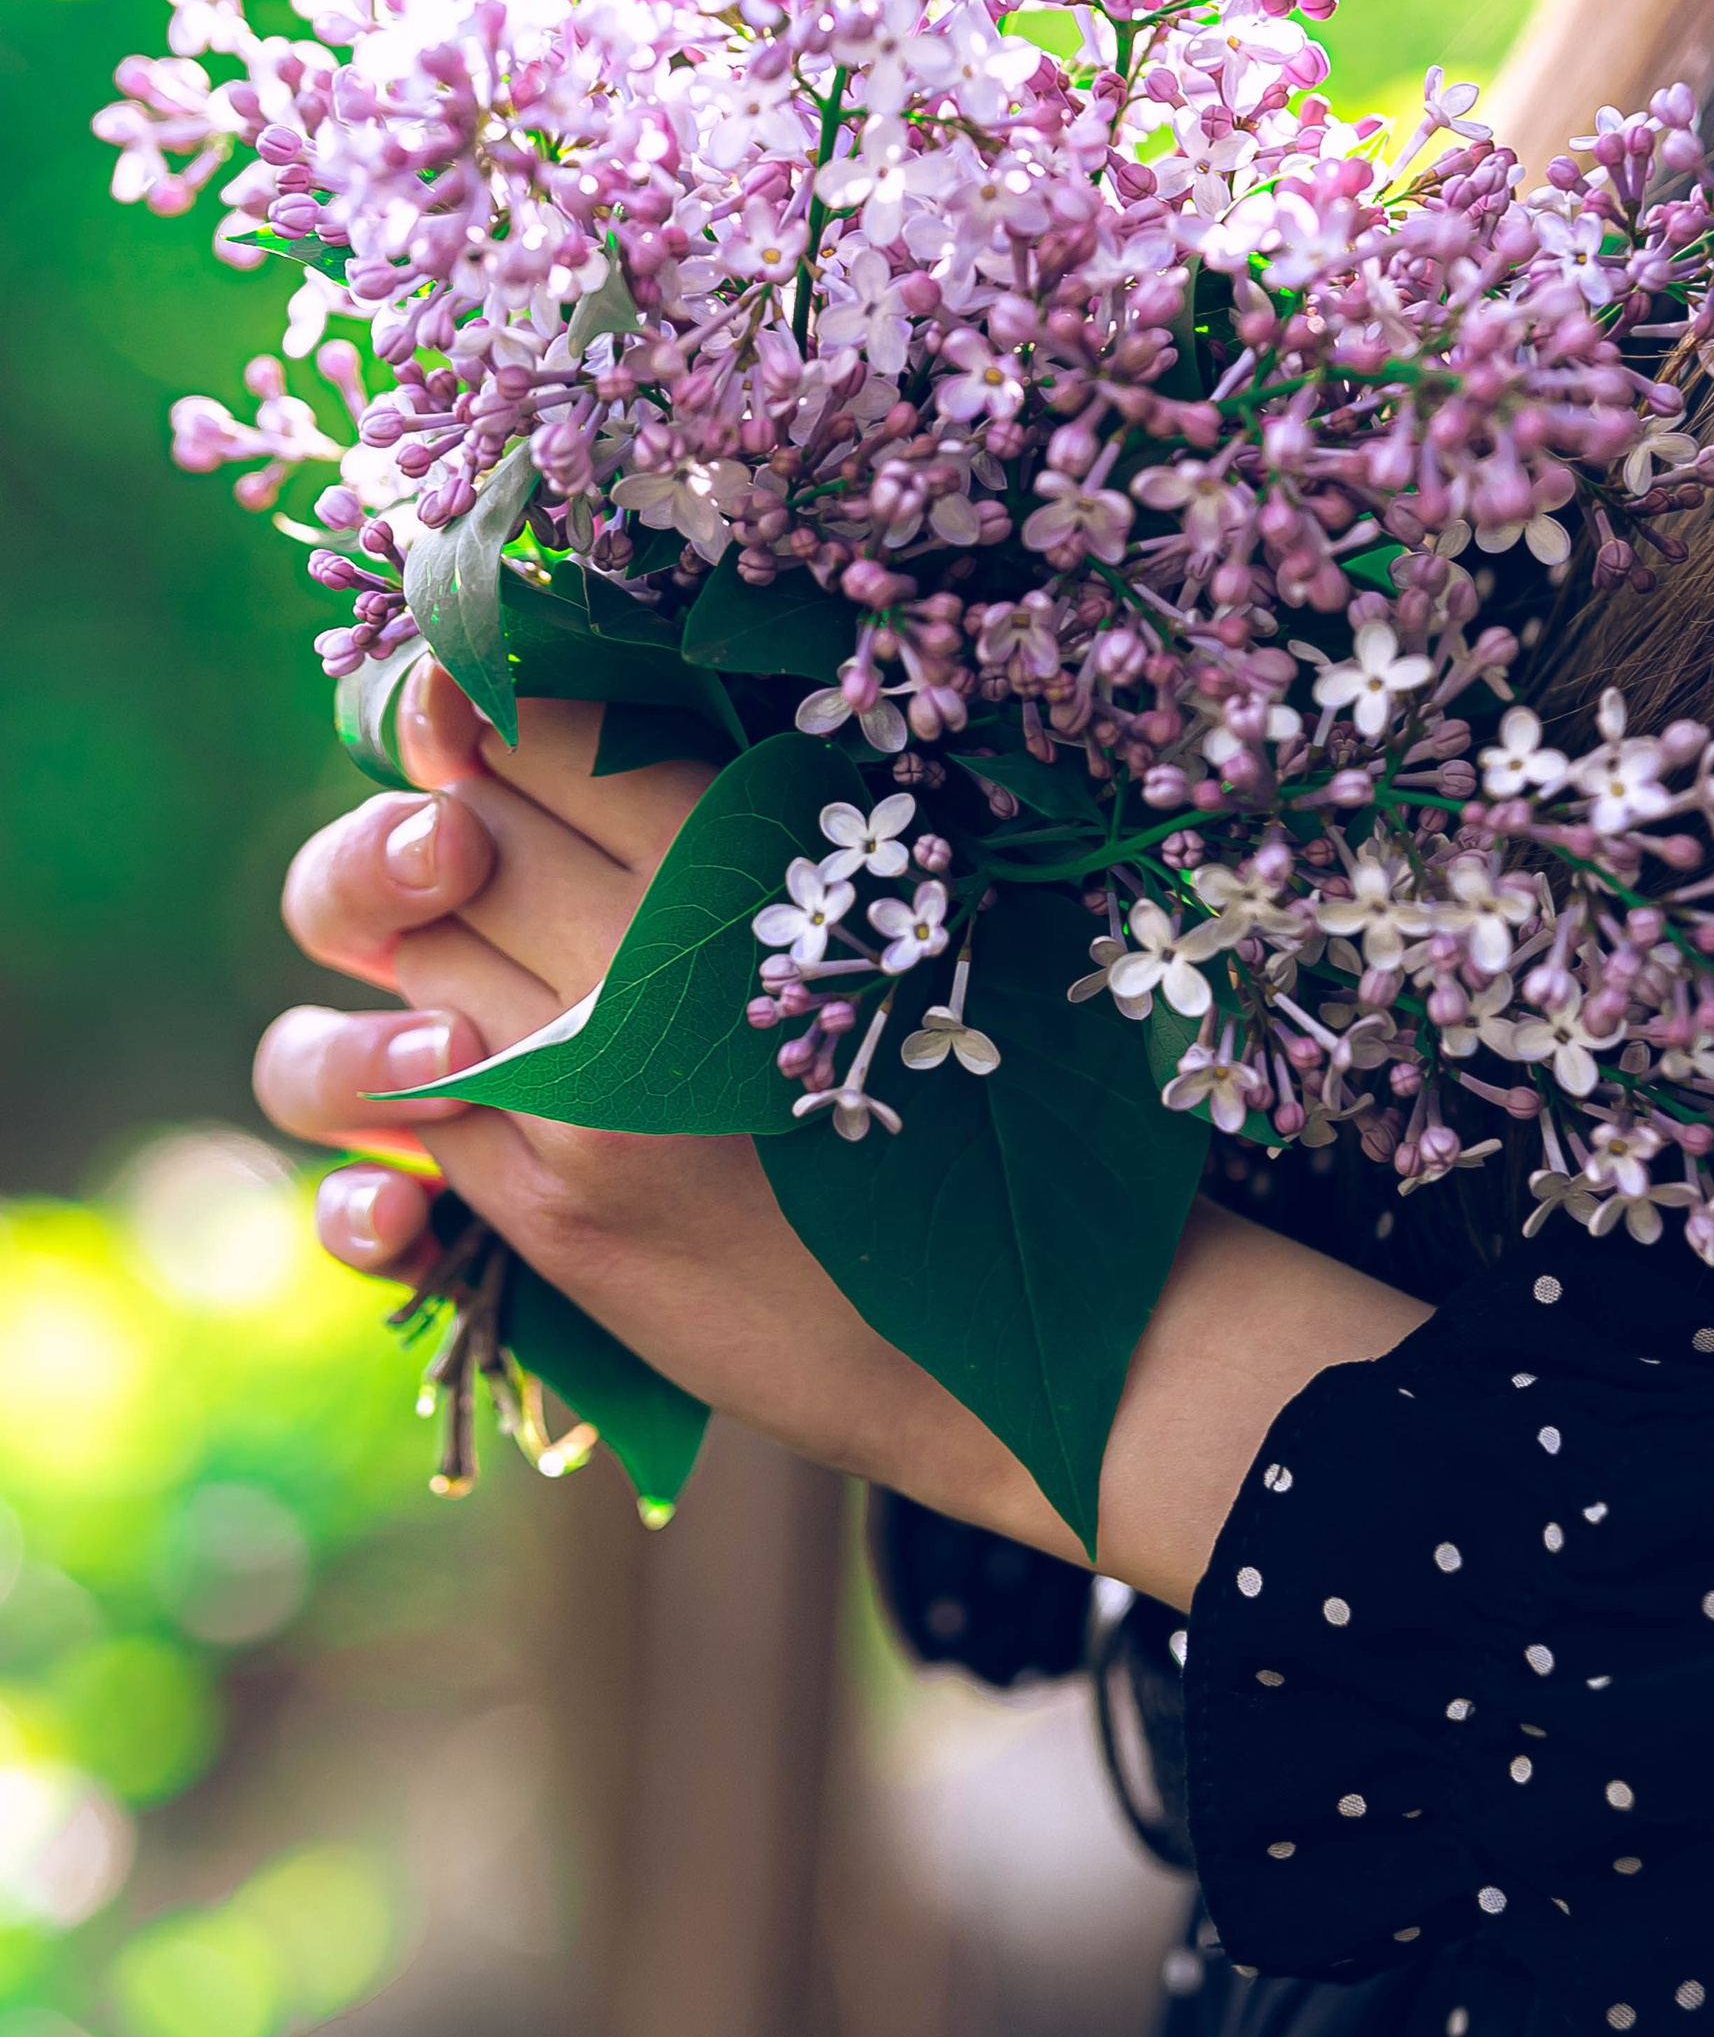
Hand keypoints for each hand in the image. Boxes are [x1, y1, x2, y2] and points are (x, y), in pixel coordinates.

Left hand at [256, 663, 1425, 1599]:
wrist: (1002, 1337)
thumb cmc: (986, 1103)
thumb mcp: (914, 924)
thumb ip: (775, 828)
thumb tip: (631, 725)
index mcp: (755, 871)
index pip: (558, 737)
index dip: (489, 702)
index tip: (477, 700)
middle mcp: (649, 969)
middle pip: (450, 831)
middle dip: (433, 814)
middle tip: (464, 823)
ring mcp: (576, 1094)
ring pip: (394, 958)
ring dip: (403, 945)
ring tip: (457, 949)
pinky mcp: (543, 1206)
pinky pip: (388, 1113)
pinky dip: (389, 1085)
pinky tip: (445, 1081)